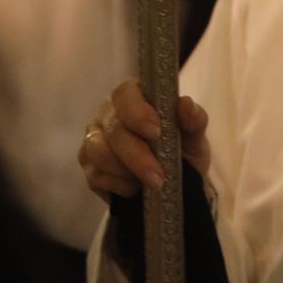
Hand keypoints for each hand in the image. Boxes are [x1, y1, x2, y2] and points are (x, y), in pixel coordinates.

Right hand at [78, 80, 209, 204]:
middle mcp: (109, 114)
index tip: (156, 132)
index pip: (125, 94)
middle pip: (114, 129)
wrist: (175, 182)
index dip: (137, 112)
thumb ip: (194, 118)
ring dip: (127, 172)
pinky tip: (135, 189)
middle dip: (137, 155)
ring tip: (150, 184)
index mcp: (134, 97)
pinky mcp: (89, 166)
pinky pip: (96, 176)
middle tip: (158, 177)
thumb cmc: (182, 148)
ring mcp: (94, 140)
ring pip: (100, 153)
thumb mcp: (194, 135)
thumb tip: (185, 105)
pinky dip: (118, 186)